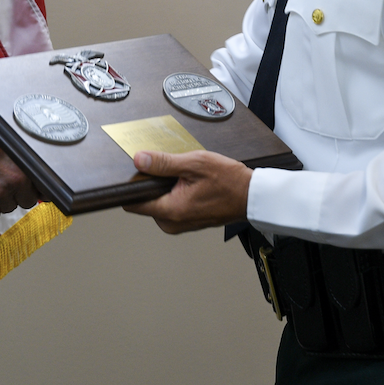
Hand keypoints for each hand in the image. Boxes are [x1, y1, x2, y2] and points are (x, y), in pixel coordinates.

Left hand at [121, 150, 251, 233]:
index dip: (132, 186)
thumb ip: (163, 163)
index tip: (138, 172)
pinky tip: (191, 183)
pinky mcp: (186, 222)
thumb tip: (139, 160)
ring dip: (166, 188)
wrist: (251, 196)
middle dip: (153, 183)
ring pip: (158, 202)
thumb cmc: (229, 181)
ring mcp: (179, 224)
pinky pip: (171, 206)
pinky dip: (176, 193)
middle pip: (146, 201)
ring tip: (186, 176)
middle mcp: (172, 223)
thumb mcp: (194, 164)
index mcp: (170, 210)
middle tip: (172, 170)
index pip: (132, 203)